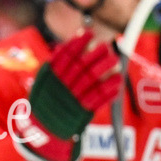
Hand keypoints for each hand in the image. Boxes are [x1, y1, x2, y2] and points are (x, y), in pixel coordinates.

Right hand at [16, 30, 120, 160]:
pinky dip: (110, 88)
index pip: (65, 55)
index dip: (78, 43)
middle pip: (81, 66)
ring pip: (91, 80)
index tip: (90, 32)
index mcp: (50, 77)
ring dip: (105, 68)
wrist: (42, 128)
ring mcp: (72, 99)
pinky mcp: (82, 112)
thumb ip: (57, 61)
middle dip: (94, 54)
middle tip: (105, 45)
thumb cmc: (47, 98)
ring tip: (115, 60)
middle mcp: (61, 87)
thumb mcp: (44, 79)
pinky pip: (98, 98)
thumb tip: (73, 38)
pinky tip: (118, 79)